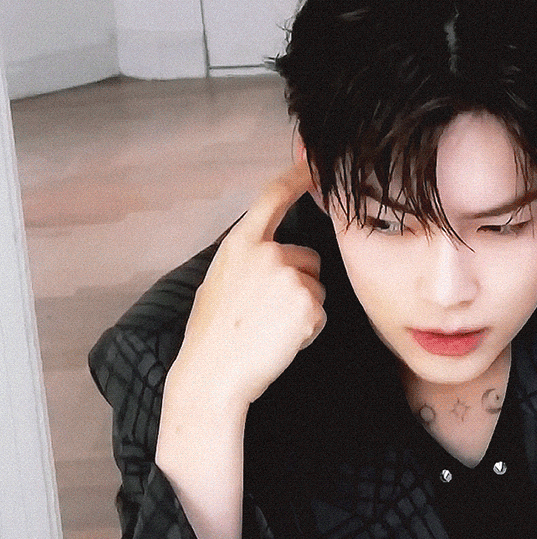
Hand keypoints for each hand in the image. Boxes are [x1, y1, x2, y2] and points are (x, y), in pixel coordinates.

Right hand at [172, 161, 326, 406]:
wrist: (213, 374)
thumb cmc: (213, 335)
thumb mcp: (220, 281)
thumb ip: (249, 259)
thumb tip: (271, 253)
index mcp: (241, 244)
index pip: (272, 198)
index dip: (296, 177)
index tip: (313, 164)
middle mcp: (268, 253)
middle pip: (309, 257)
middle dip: (300, 281)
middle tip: (267, 313)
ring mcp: (290, 277)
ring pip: (317, 286)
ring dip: (304, 307)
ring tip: (270, 327)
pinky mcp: (309, 304)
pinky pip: (321, 313)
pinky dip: (308, 328)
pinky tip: (281, 339)